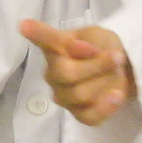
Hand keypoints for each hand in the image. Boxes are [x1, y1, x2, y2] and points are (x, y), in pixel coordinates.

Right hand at [20, 19, 135, 124]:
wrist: (117, 69)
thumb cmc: (100, 47)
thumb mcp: (99, 35)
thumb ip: (88, 40)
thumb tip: (80, 49)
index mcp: (55, 48)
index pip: (43, 40)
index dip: (36, 33)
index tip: (24, 26)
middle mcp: (52, 73)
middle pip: (66, 73)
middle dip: (97, 65)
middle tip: (117, 56)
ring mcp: (62, 96)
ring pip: (81, 95)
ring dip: (106, 82)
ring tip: (116, 72)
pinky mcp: (78, 113)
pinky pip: (89, 116)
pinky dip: (106, 106)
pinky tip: (116, 95)